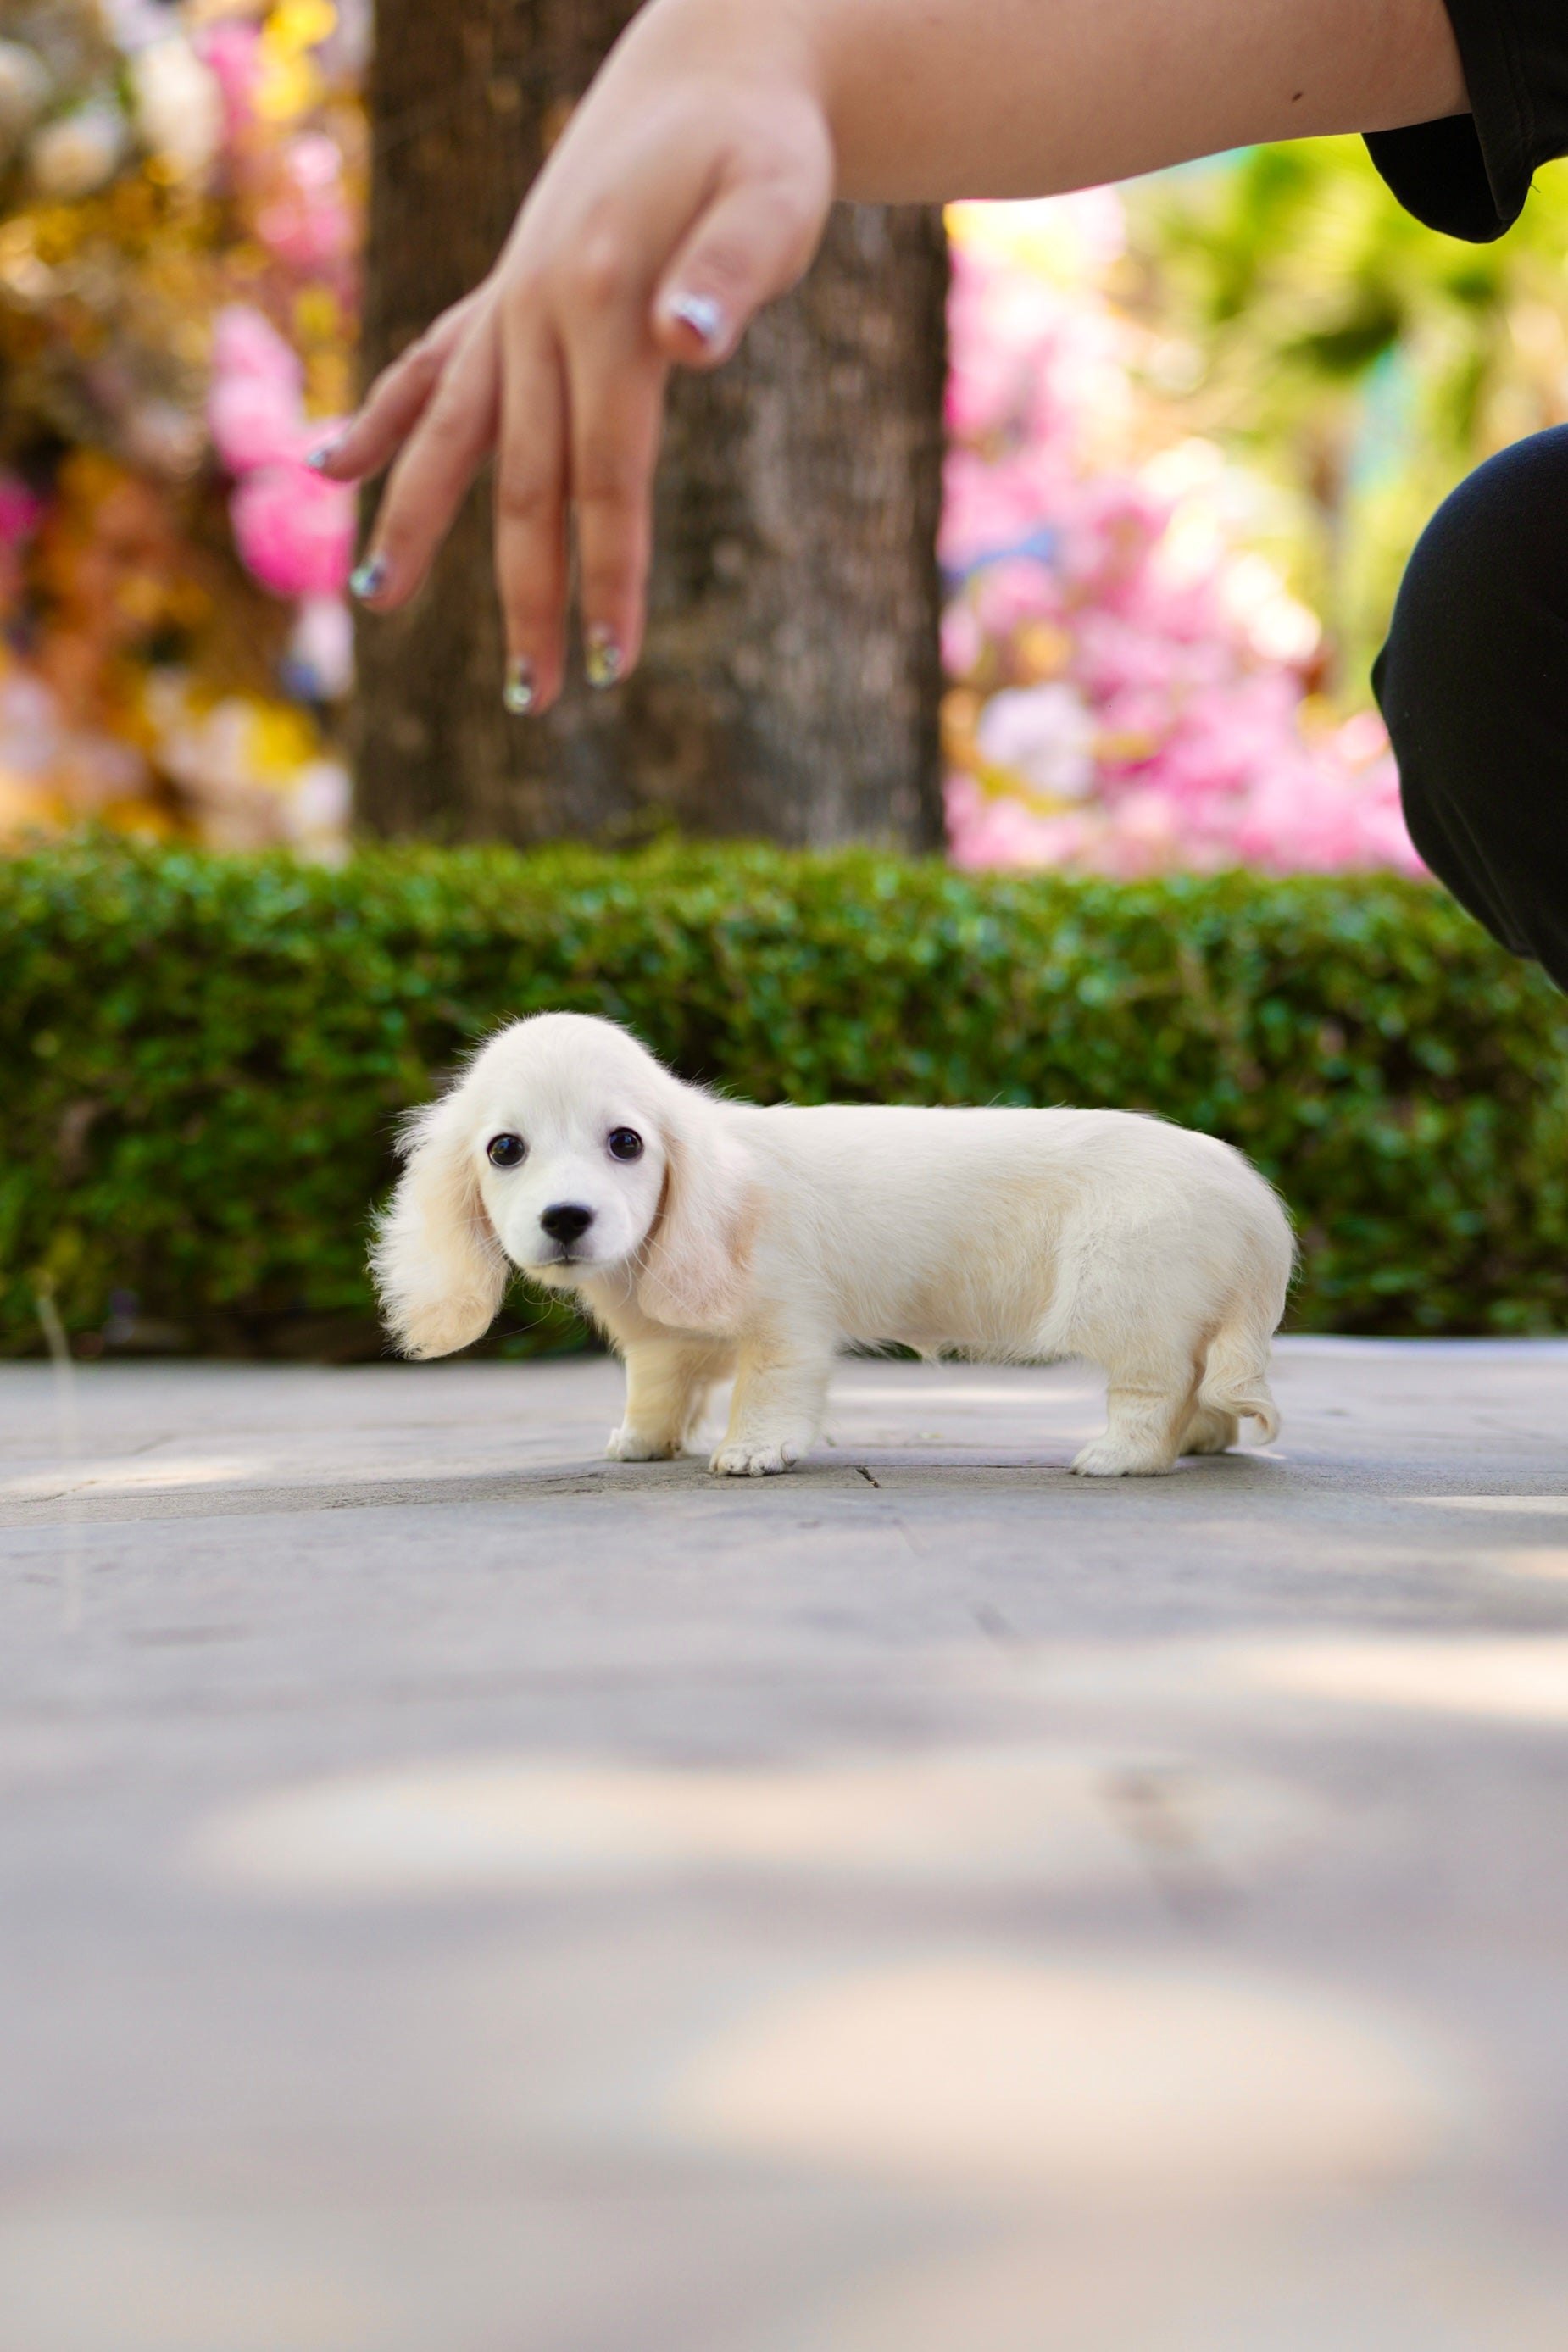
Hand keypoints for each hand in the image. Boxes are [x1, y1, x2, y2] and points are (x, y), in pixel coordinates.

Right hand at [318, 0, 833, 714]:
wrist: (717, 65)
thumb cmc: (763, 141)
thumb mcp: (775, 198)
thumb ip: (730, 273)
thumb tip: (683, 347)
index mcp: (596, 301)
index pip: (605, 474)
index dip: (610, 575)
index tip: (618, 667)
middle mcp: (533, 312)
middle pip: (524, 482)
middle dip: (527, 597)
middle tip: (531, 700)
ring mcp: (510, 306)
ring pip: (456, 435)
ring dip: (415, 523)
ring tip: (376, 604)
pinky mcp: (505, 298)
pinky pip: (433, 368)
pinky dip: (386, 420)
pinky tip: (330, 469)